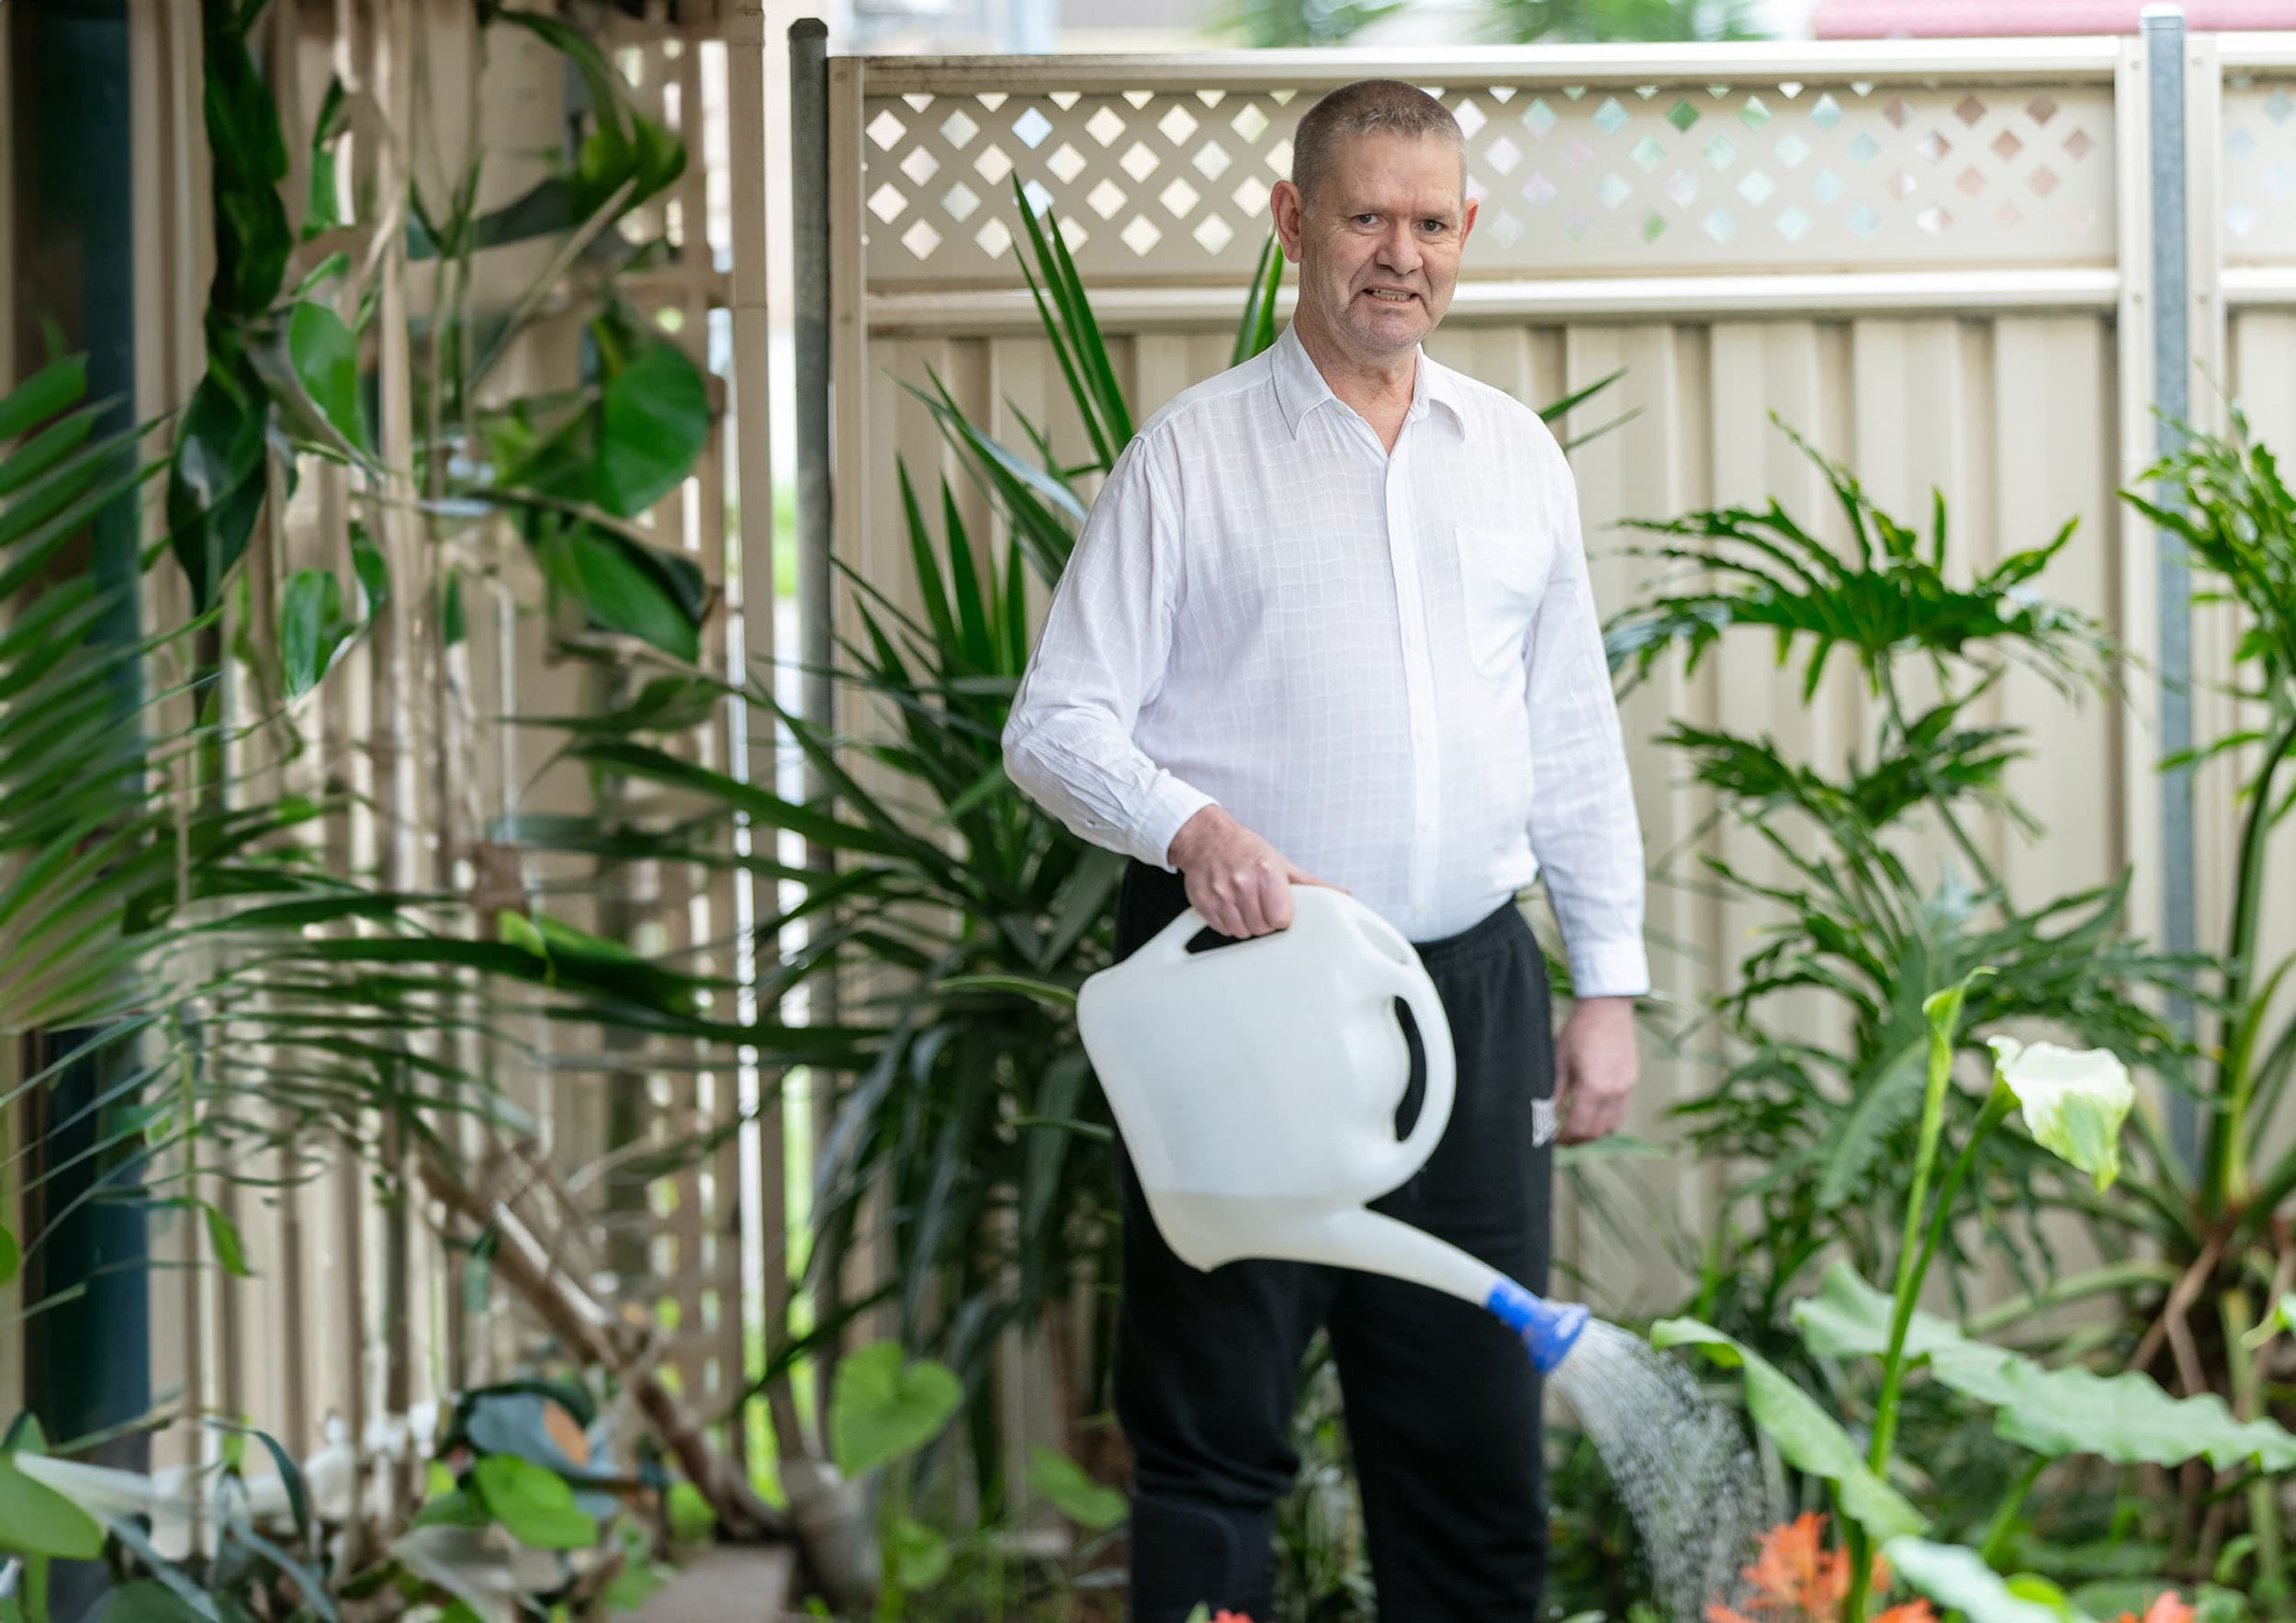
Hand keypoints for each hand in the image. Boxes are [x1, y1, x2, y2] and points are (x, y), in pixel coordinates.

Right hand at [1165, 806, 1344, 937]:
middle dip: (1263, 921)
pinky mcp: (1204, 903)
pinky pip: (1223, 929)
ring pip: (1241, 932)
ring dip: (1246, 924)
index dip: (1281, 917)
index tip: (1278, 908)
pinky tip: (1230, 905)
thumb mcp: (1279, 862)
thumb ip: (1308, 883)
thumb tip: (1341, 894)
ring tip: (1244, 904)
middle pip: (1261, 928)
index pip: (1281, 919)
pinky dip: (1228, 923)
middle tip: (1260, 904)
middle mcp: (1242, 884)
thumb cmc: (1245, 849)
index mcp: (1266, 872)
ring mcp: (1221, 895)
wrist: (1205, 838)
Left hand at [1555, 996, 1638, 1144]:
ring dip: (1592, 1133)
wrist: (1608, 1008)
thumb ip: (1553, 1093)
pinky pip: (1619, 1114)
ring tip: (1574, 1128)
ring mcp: (1626, 1089)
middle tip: (1559, 1137)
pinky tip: (1590, 1115)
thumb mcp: (1558, 1061)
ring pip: (1610, 1127)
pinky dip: (1605, 1121)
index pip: (1578, 1126)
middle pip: (1595, 1132)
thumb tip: (1544, 1117)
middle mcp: (1614, 1093)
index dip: (1562, 1137)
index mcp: (1593, 1087)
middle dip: (1575, 1139)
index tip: (1550, 1138)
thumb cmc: (1579, 1031)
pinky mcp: (1631, 1083)